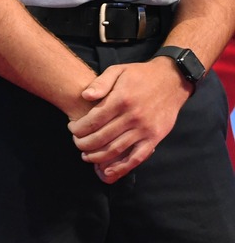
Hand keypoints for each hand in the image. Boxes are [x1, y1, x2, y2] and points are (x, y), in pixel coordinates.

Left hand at [69, 59, 191, 181]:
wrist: (172, 81)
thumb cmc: (140, 75)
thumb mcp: (117, 70)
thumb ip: (100, 83)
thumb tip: (85, 96)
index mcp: (121, 99)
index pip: (94, 120)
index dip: (79, 127)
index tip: (71, 128)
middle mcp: (133, 117)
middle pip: (102, 137)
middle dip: (84, 143)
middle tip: (76, 143)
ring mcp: (145, 129)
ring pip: (117, 149)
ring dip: (98, 156)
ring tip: (86, 156)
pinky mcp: (155, 138)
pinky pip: (137, 157)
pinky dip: (122, 167)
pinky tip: (108, 172)